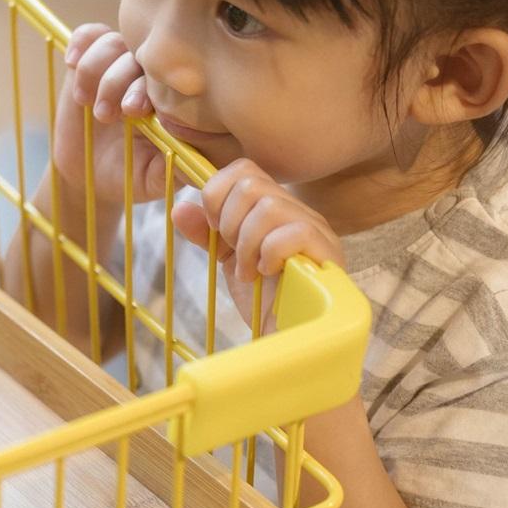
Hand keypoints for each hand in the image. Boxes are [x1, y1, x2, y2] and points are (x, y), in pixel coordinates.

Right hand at [52, 23, 169, 204]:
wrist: (87, 175)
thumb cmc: (128, 175)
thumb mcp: (154, 178)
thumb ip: (176, 167)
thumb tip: (201, 157)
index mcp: (170, 99)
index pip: (169, 75)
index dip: (149, 87)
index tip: (136, 113)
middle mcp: (147, 76)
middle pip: (140, 54)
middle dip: (120, 81)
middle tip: (111, 114)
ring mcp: (119, 64)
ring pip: (113, 43)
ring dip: (96, 71)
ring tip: (88, 103)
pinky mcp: (90, 60)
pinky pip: (89, 34)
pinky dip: (81, 45)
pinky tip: (72, 63)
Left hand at [171, 159, 341, 325]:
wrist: (286, 338)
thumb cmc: (264, 299)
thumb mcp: (227, 260)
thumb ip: (206, 233)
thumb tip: (179, 208)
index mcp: (275, 206)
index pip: (243, 169)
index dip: (217, 194)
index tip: (214, 230)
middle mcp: (298, 210)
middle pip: (251, 183)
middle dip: (229, 222)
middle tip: (234, 254)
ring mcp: (317, 229)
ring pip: (269, 206)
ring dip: (246, 242)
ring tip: (249, 271)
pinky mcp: (328, 252)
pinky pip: (293, 232)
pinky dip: (268, 254)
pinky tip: (267, 274)